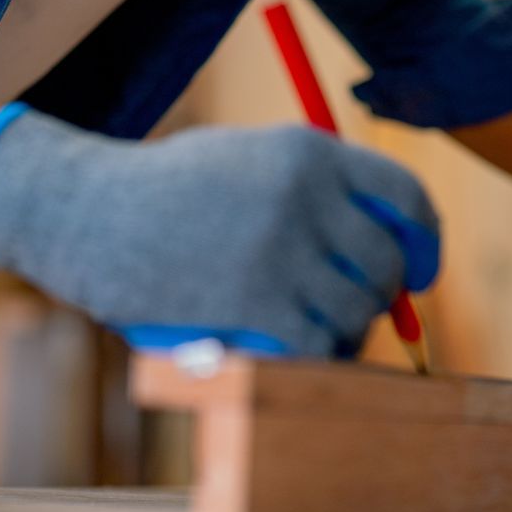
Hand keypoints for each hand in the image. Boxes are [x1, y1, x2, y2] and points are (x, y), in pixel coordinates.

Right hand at [0, 107, 439, 357]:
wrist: (86, 212)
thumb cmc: (162, 191)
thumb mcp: (246, 159)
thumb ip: (313, 192)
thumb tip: (386, 247)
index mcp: (309, 151)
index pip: (404, 195)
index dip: (425, 238)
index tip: (421, 268)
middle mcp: (306, 196)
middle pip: (386, 261)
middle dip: (384, 295)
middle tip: (361, 312)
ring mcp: (282, 251)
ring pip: (358, 310)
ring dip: (349, 333)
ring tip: (320, 332)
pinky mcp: (257, 305)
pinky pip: (319, 347)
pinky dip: (317, 360)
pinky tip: (296, 355)